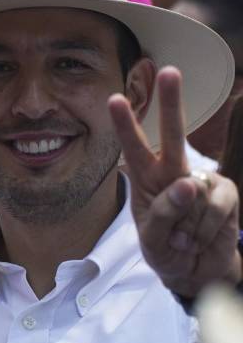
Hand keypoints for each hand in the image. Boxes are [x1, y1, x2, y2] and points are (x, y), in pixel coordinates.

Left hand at [109, 66, 241, 299]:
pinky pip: (216, 206)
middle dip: (172, 103)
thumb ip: (163, 214)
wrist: (196, 271)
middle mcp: (172, 171)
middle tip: (169, 71)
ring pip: (194, 191)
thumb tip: (188, 184)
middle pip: (173, 134)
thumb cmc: (166, 249)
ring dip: (188, 225)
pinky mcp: (225, 193)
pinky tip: (201, 237)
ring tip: (183, 238)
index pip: (132, 147)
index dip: (125, 124)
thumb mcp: (152, 240)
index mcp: (144, 177)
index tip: (116, 99)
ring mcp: (200, 180)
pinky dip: (206, 228)